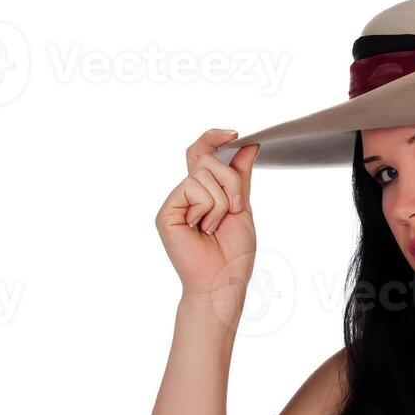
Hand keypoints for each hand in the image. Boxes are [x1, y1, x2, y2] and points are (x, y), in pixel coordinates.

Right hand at [155, 129, 258, 317]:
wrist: (223, 281)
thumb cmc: (233, 254)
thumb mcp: (242, 207)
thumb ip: (240, 177)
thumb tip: (248, 146)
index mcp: (204, 192)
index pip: (202, 153)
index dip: (214, 137)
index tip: (235, 132)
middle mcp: (187, 194)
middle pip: (207, 159)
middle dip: (230, 181)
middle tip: (235, 210)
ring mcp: (175, 201)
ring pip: (203, 174)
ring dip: (220, 201)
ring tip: (214, 226)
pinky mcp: (166, 211)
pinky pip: (192, 188)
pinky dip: (207, 208)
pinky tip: (201, 228)